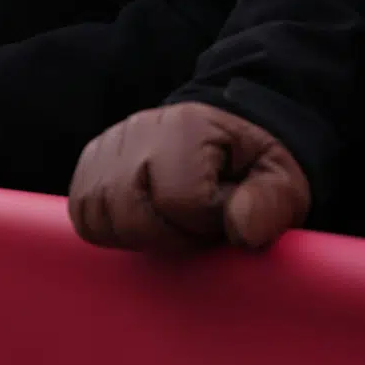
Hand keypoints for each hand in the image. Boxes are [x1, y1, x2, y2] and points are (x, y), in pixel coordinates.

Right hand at [69, 102, 310, 253]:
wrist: (220, 141)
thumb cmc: (250, 168)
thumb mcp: (282, 182)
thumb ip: (272, 205)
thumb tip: (242, 230)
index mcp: (187, 127)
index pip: (179, 201)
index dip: (205, 226)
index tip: (223, 218)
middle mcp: (136, 130)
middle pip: (128, 212)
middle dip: (167, 237)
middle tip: (196, 228)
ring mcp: (105, 147)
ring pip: (97, 216)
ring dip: (137, 235)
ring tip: (170, 223)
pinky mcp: (87, 165)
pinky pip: (82, 214)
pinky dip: (111, 228)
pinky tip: (144, 220)